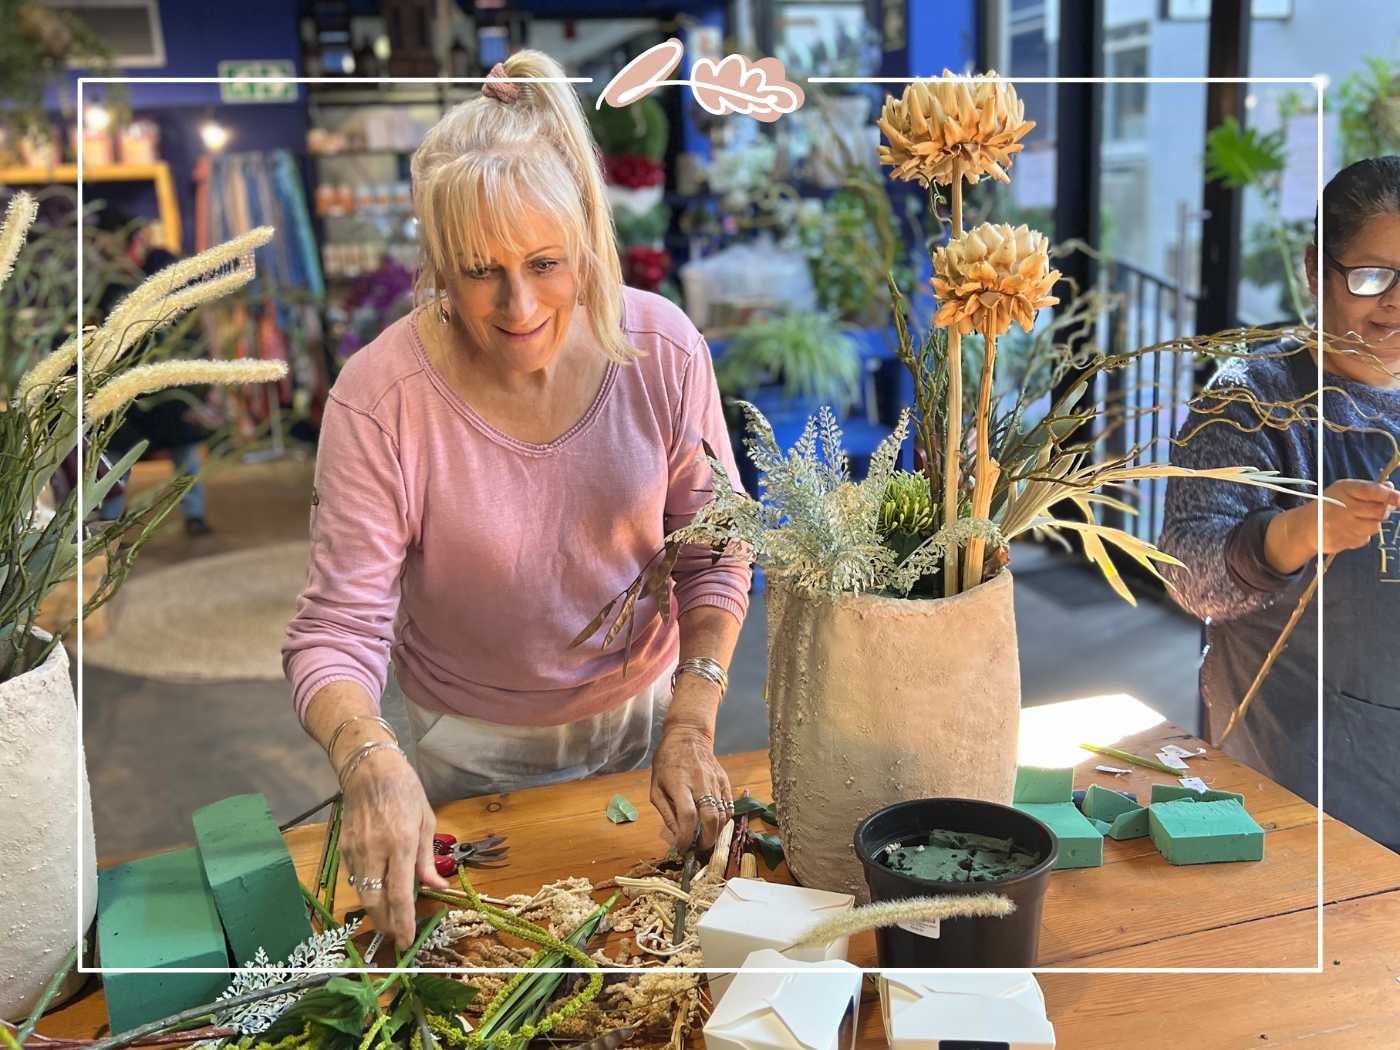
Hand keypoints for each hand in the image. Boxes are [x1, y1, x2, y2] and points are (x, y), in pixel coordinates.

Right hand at [339, 749, 449, 949]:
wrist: (368, 769)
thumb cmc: (405, 791)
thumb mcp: (426, 821)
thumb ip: (427, 859)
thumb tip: (437, 888)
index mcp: (400, 843)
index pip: (400, 894)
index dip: (404, 922)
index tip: (407, 941)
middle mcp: (375, 851)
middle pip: (375, 902)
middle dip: (386, 924)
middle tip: (398, 934)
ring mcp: (355, 851)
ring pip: (362, 894)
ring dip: (376, 911)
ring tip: (391, 918)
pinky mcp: (343, 849)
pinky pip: (356, 879)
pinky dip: (367, 890)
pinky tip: (379, 890)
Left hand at [650, 720, 731, 853]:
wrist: (688, 737)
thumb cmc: (666, 763)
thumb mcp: (656, 788)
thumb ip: (666, 813)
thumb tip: (677, 835)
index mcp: (679, 785)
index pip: (687, 816)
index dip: (686, 837)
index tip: (683, 848)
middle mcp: (700, 784)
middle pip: (710, 818)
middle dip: (706, 840)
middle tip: (699, 849)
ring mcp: (715, 782)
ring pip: (722, 815)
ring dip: (716, 833)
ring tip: (706, 839)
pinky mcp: (725, 780)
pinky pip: (729, 806)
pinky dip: (724, 820)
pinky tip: (716, 825)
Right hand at [1266, 480, 1399, 572]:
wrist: (1305, 527)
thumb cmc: (1328, 504)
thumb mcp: (1345, 490)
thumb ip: (1369, 489)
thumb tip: (1392, 489)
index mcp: (1345, 489)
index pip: (1373, 491)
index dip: (1390, 496)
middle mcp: (1344, 508)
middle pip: (1379, 511)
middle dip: (1382, 510)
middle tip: (1375, 509)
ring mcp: (1344, 526)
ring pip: (1375, 527)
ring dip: (1372, 523)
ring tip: (1359, 520)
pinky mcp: (1344, 541)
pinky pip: (1365, 538)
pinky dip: (1362, 534)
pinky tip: (1350, 529)